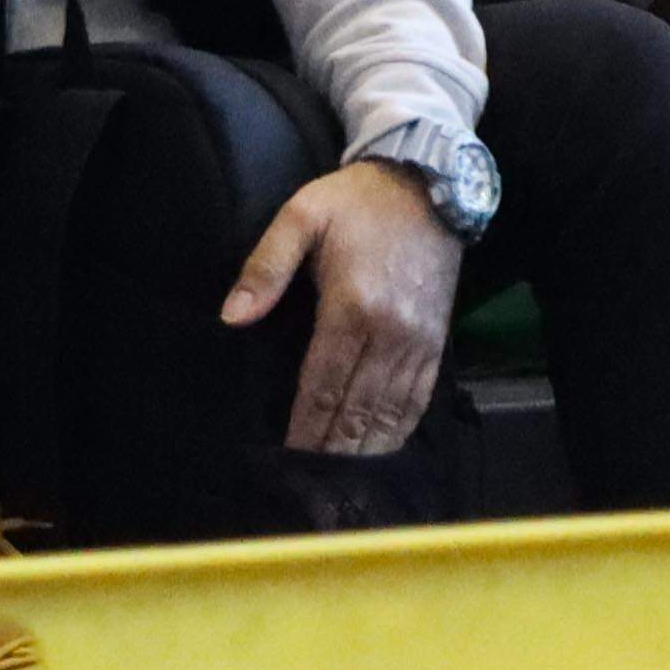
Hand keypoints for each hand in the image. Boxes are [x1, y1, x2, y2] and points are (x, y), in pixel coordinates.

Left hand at [223, 162, 466, 459]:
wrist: (428, 181)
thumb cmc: (357, 201)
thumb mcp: (302, 217)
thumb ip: (266, 267)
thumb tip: (233, 316)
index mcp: (352, 306)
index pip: (323, 386)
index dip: (305, 429)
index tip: (288, 460)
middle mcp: (390, 332)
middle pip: (356, 409)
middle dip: (332, 451)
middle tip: (310, 488)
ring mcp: (418, 340)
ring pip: (389, 411)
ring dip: (365, 449)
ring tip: (342, 482)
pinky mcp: (436, 340)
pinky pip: (417, 397)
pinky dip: (398, 428)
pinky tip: (382, 448)